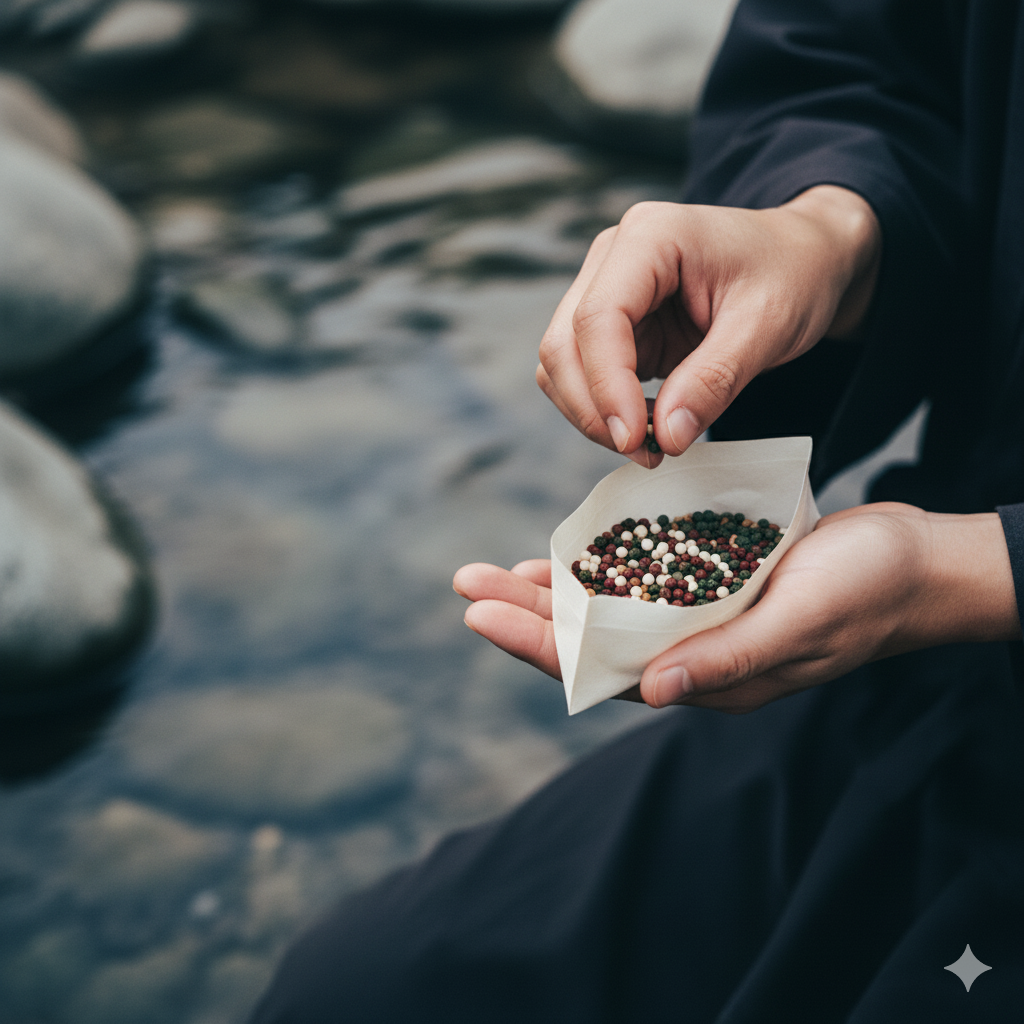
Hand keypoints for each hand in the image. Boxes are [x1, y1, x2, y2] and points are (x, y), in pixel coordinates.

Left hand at [453, 506, 1018, 713]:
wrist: (913, 563)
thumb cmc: (864, 593)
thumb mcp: (799, 621)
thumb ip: (728, 657)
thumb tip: (652, 691)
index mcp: (706, 674)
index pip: (601, 670)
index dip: (535, 645)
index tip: (478, 616)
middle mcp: (692, 652)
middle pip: (589, 640)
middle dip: (524, 614)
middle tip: (464, 583)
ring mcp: (699, 618)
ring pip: (607, 610)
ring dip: (552, 591)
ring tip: (495, 572)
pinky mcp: (711, 583)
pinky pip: (641, 580)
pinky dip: (601, 568)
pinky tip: (569, 556)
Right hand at [537, 186, 880, 466]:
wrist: (804, 257)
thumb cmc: (793, 274)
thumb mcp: (768, 326)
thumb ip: (714, 380)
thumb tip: (665, 438)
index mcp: (650, 237)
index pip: (598, 318)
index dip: (607, 387)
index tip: (635, 441)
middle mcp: (614, 257)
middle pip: (564, 344)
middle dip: (594, 409)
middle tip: (647, 455)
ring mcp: (606, 288)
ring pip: (563, 364)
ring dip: (594, 414)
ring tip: (653, 445)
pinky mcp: (612, 323)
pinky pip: (585, 375)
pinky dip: (606, 410)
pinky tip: (650, 425)